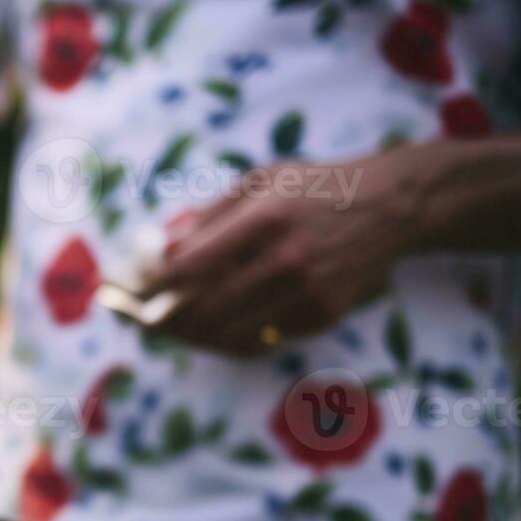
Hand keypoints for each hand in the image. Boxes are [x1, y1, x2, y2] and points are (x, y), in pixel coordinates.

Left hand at [142, 153, 425, 355]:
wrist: (392, 205)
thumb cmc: (315, 188)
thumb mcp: (260, 181)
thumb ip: (209, 216)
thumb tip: (160, 250)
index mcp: (265, 219)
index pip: (191, 267)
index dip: (152, 287)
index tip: (128, 291)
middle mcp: (286, 259)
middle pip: (204, 309)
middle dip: (163, 319)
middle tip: (137, 319)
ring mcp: (308, 292)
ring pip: (229, 333)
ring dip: (191, 336)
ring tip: (169, 328)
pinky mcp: (323, 314)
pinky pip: (262, 338)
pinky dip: (228, 338)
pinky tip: (210, 330)